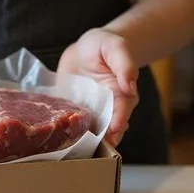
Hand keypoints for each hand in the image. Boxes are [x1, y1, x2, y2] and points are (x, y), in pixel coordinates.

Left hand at [58, 28, 138, 146]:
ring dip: (86, 140)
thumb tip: (131, 86)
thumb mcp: (114, 47)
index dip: (119, 121)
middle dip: (104, 138)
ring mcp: (90, 112)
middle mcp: (107, 107)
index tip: (115, 130)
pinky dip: (68, 132)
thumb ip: (124, 64)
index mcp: (120, 94)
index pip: (122, 110)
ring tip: (79, 147)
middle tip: (98, 147)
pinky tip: (62, 138)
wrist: (83, 49)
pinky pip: (71, 125)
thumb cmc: (103, 45)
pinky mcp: (73, 113)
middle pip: (108, 127)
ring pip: (90, 131)